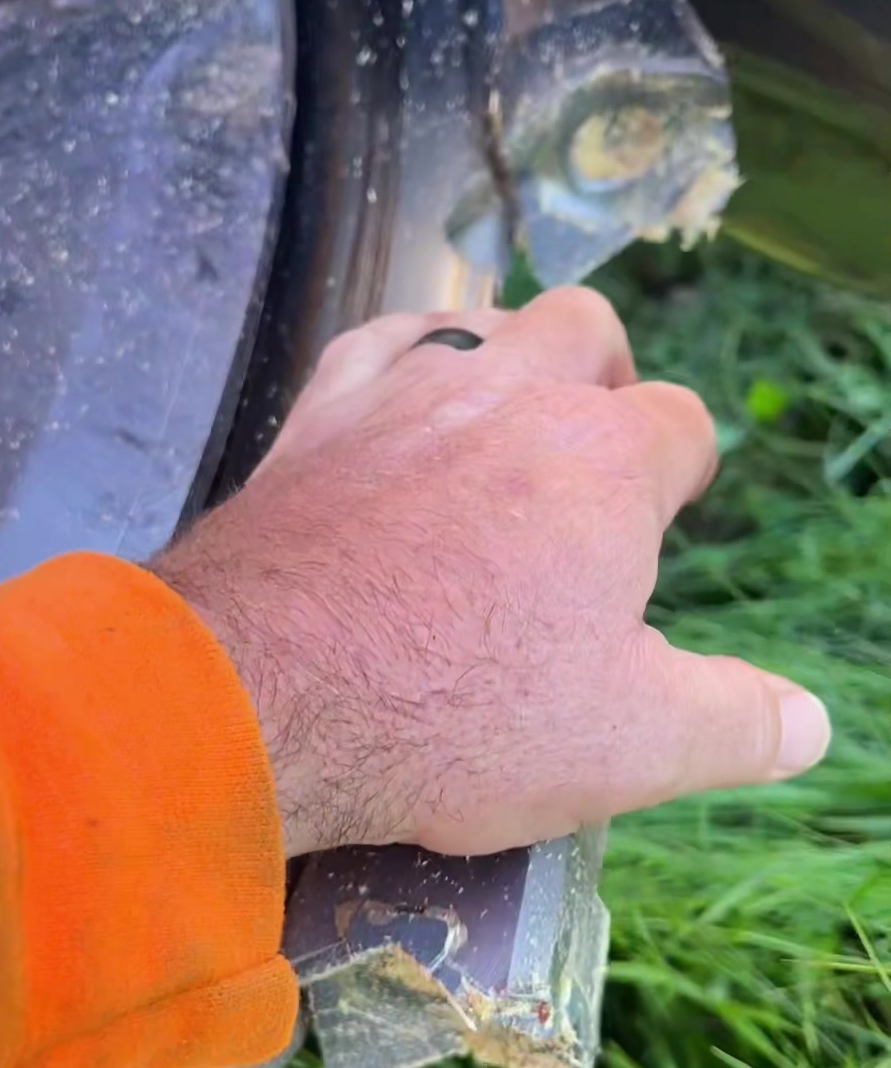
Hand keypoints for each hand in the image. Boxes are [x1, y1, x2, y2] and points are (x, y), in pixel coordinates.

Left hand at [156, 290, 830, 860]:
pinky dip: (403, 358)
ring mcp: (405, 393)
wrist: (259, 694)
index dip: (680, 472)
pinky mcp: (316, 416)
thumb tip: (808, 723)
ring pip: (482, 322)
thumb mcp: (628, 745)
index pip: (679, 427)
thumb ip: (734, 724)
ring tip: (505, 428)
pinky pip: (375, 341)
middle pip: (588, 331)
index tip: (660, 522)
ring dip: (508, 361)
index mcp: (605, 463)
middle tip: (592, 455)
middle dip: (606, 378)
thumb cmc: (456, 717)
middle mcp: (511, 396)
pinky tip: (399, 397)